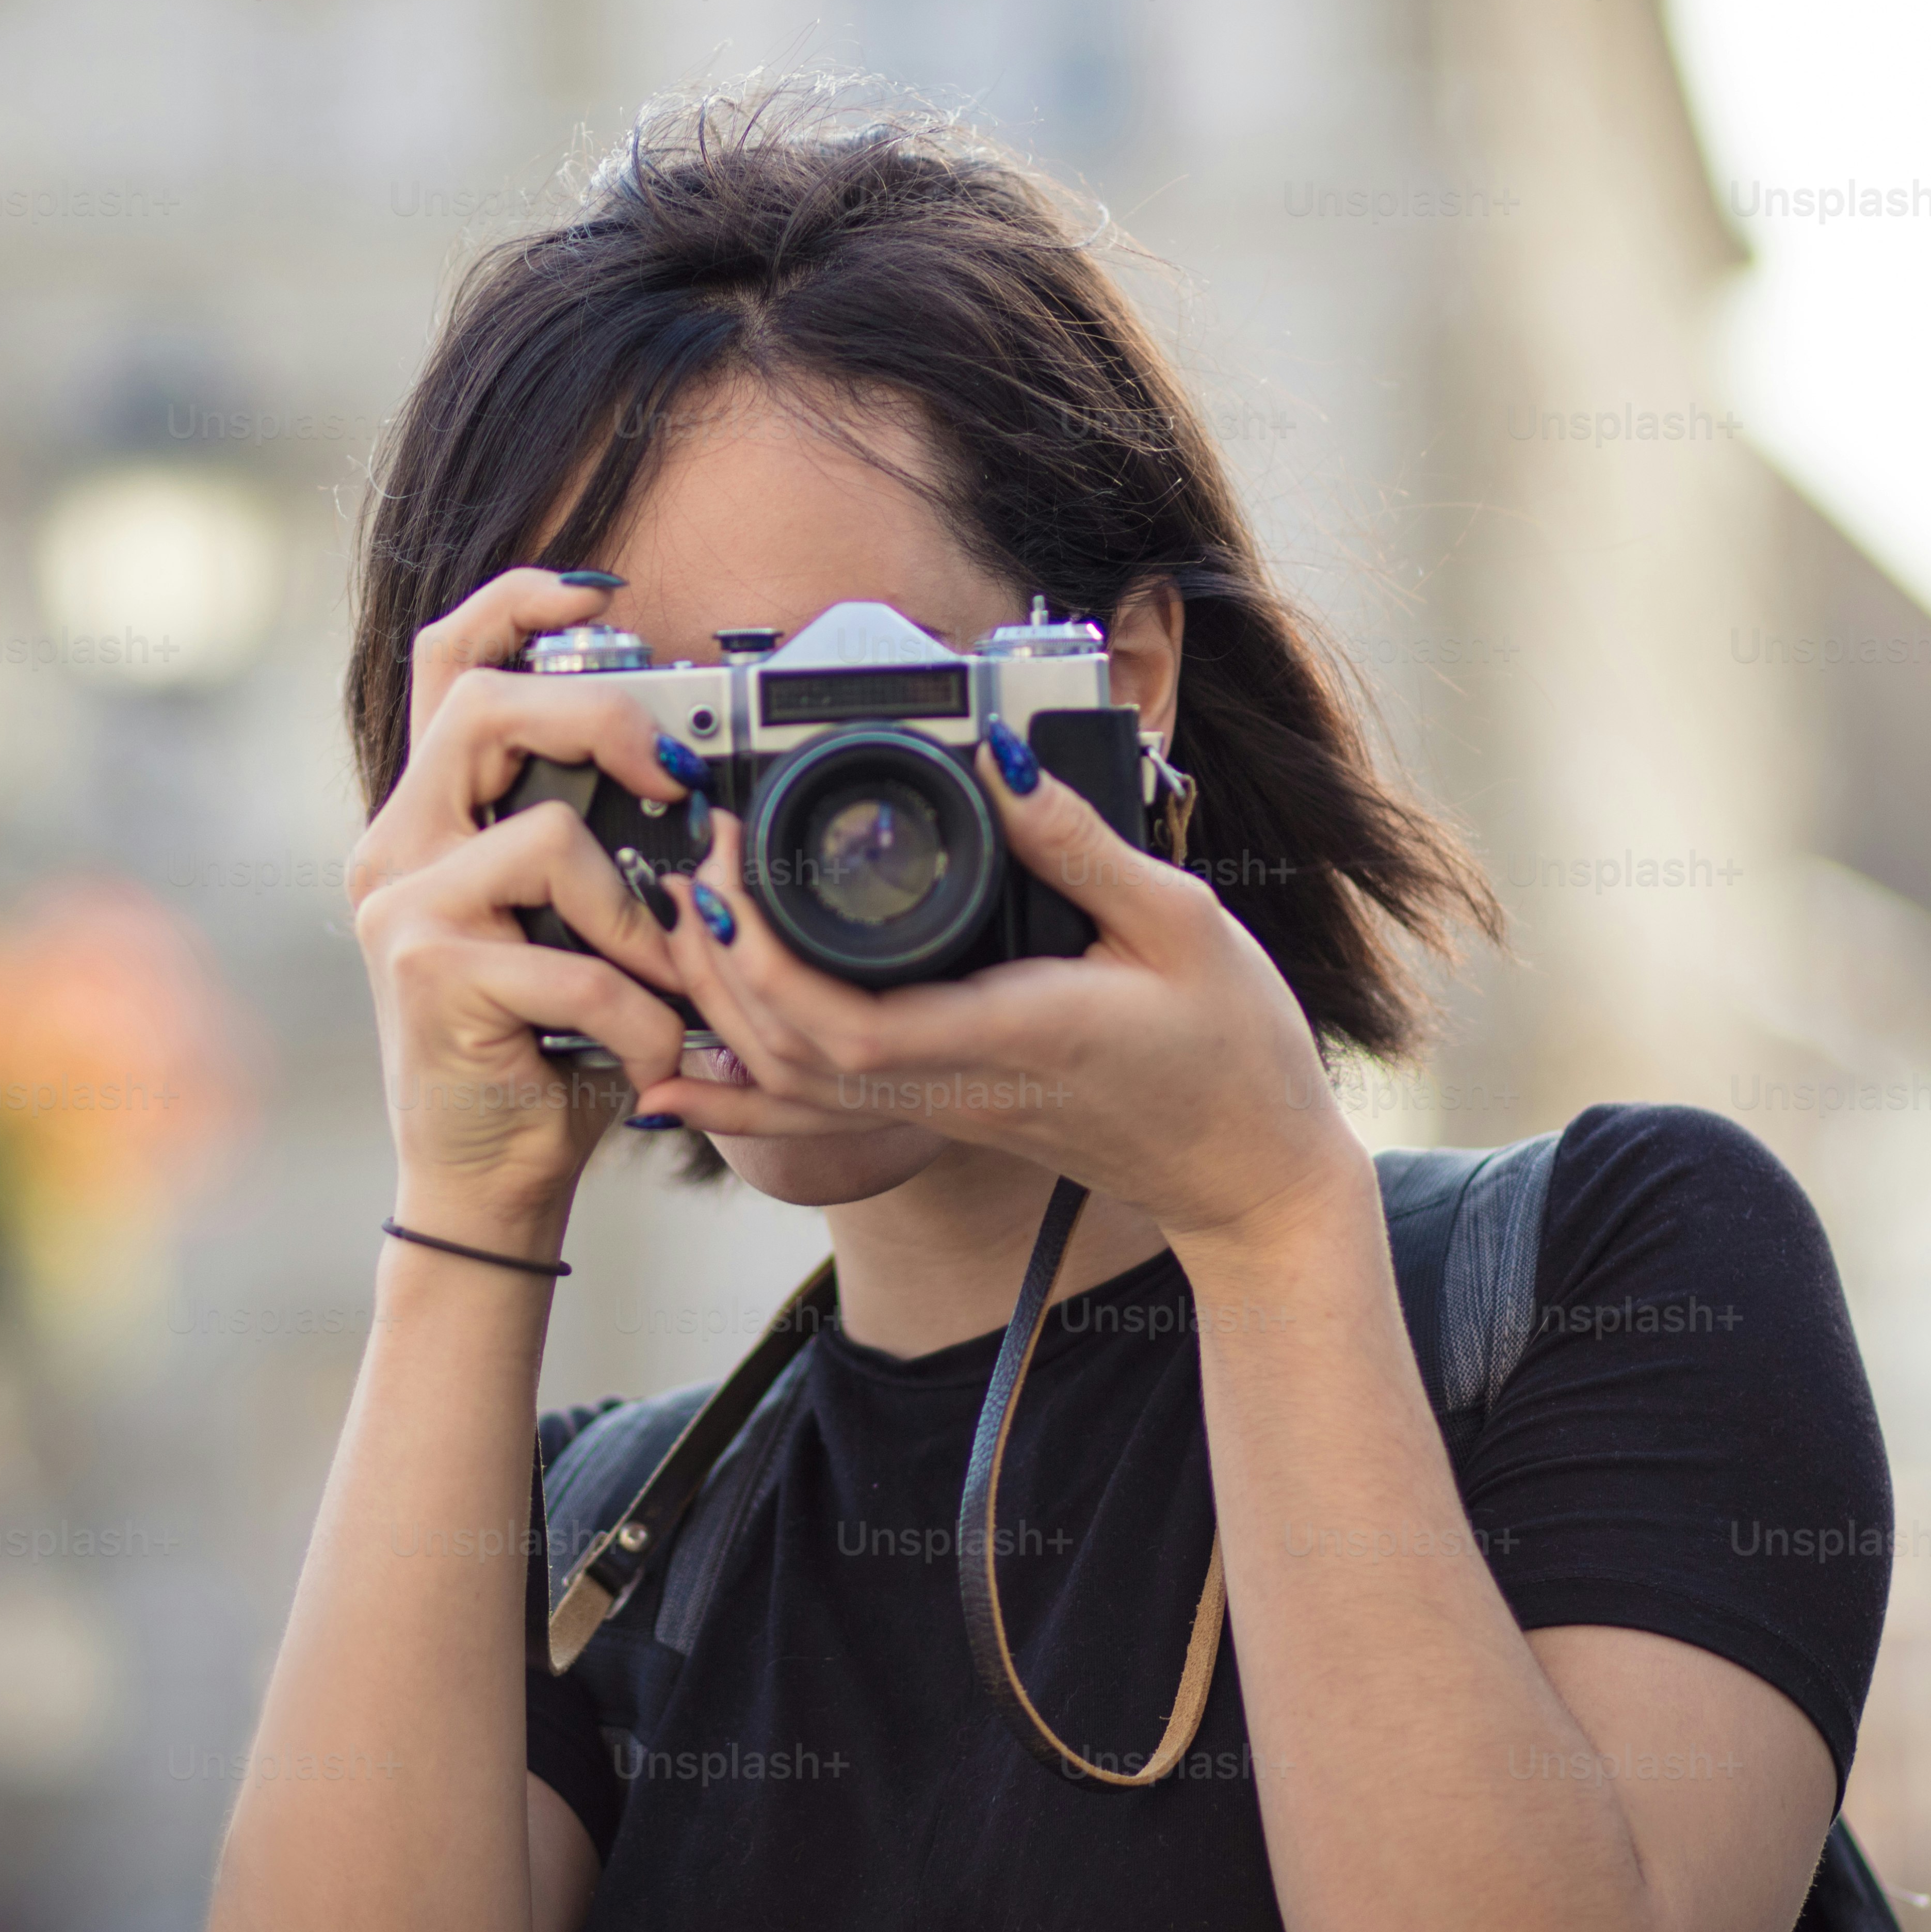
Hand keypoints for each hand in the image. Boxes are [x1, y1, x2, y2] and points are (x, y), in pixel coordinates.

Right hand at [345, 570, 711, 1243]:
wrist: (483, 1174)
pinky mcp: (428, 975)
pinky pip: (574, 963)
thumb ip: (589, 845)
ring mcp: (402, 907)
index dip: (514, 603)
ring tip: (662, 988)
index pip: (443, 660)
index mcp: (429, 816)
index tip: (599, 596)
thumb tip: (687, 776)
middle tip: (674, 779)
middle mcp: (395, 844)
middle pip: (482, 705)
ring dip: (638, 918)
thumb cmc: (542, 1047)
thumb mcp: (565, 926)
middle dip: (598, 717)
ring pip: (547, 836)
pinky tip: (646, 1059)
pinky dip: (638, 1016)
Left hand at [628, 732, 1378, 1248]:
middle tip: (695, 863)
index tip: (735, 861)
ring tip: (685, 922)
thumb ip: (1080, 841)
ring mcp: (946, 1109)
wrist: (1251, 1173)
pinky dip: (739, 1093)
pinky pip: (818, 1113)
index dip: (765, 953)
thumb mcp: (1181, 921)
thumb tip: (1001, 758)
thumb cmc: (1232, 1051)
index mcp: (1015, 1031)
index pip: (851, 1019)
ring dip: (718, 1010)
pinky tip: (680, 1076)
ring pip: (793, 1087)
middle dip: (718, 961)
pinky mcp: (946, 1113)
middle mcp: (961, 1083)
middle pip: (792, 1050)